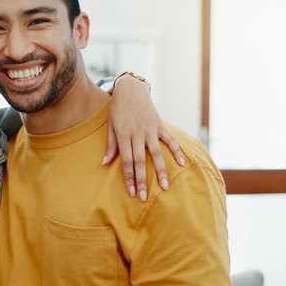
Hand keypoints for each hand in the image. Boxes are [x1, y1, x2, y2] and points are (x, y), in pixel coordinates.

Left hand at [103, 75, 184, 201]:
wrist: (130, 89)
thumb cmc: (117, 109)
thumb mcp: (110, 125)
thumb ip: (110, 145)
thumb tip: (105, 163)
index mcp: (124, 135)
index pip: (127, 161)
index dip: (129, 177)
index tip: (132, 192)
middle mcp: (138, 134)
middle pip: (140, 161)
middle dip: (142, 180)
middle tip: (144, 197)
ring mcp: (150, 129)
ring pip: (156, 154)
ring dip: (160, 171)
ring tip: (164, 187)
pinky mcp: (159, 125)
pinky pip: (169, 140)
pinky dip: (176, 151)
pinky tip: (181, 164)